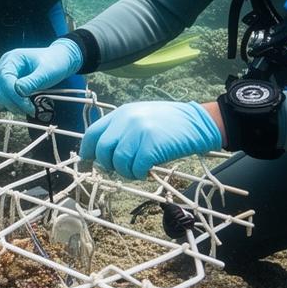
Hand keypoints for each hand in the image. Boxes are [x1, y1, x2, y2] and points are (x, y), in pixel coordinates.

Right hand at [0, 38, 82, 115]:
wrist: (60, 60)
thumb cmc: (54, 63)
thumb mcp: (46, 72)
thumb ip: (32, 82)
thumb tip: (19, 92)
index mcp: (12, 58)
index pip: (4, 78)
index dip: (13, 94)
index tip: (26, 106)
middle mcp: (5, 65)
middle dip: (9, 101)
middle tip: (26, 111)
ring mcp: (4, 74)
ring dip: (8, 104)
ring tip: (25, 110)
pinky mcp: (8, 83)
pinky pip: (1, 95)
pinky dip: (8, 104)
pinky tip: (20, 108)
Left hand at [78, 101, 222, 178]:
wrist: (198, 122)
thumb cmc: (170, 123)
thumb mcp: (141, 118)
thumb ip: (122, 130)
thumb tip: (103, 154)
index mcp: (121, 113)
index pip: (92, 133)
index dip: (88, 151)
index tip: (89, 162)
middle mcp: (126, 120)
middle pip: (102, 151)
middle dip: (109, 165)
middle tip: (123, 169)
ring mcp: (138, 132)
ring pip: (118, 162)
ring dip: (126, 172)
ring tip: (138, 171)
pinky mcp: (151, 146)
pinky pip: (135, 168)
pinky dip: (139, 174)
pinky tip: (147, 171)